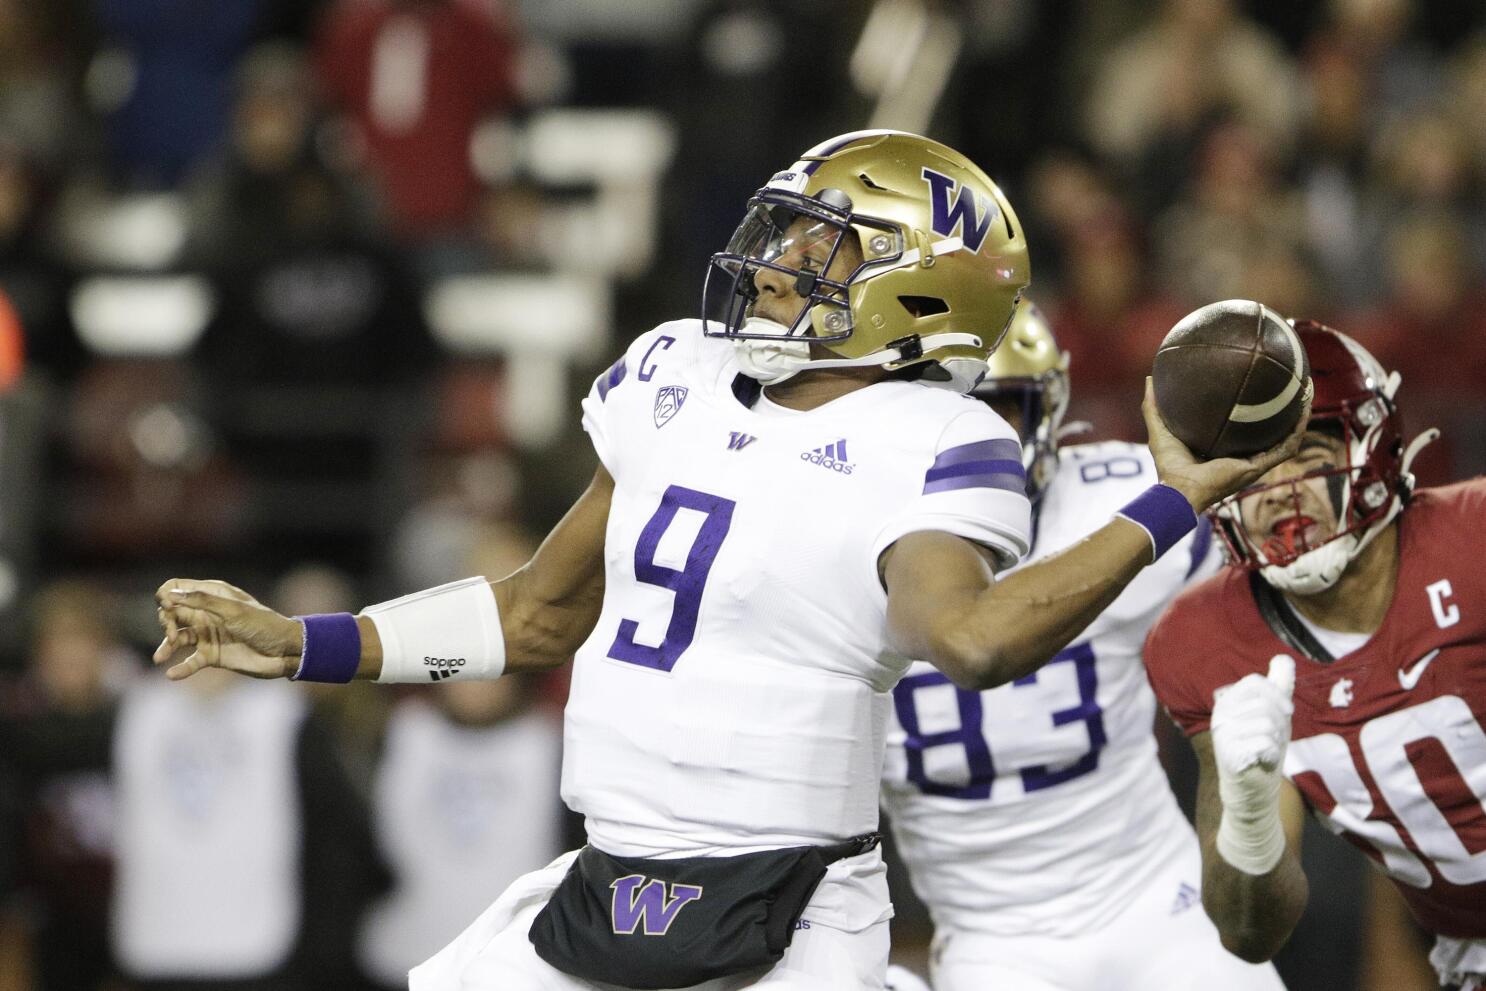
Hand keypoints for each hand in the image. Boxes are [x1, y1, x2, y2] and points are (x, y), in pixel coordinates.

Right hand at [154, 579, 302, 680]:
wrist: (284, 651)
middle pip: (172, 613)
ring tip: (159, 657)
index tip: (167, 606)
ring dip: (166, 647)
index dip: (167, 595)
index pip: (178, 588)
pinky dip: (181, 668)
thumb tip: (170, 594)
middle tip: (172, 635)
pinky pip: (190, 662)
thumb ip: (203, 601)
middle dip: (166, 622)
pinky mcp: (212, 655)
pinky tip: (172, 674)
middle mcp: (206, 613)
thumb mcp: (233, 610)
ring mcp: (208, 634)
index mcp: (212, 594)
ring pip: (177, 638)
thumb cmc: (264, 625)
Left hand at [1143, 377, 1310, 511]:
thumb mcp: (1160, 428)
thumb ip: (1153, 405)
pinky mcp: (1258, 468)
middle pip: (1269, 431)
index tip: (1258, 387)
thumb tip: (1149, 378)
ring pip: (1284, 438)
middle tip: (1290, 387)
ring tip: (1306, 394)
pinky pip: (1285, 448)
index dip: (1252, 409)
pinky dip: (1297, 430)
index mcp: (1223, 449)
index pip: (1243, 427)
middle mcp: (1241, 456)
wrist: (1178, 490)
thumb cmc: (1168, 465)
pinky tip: (1303, 410)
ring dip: (1297, 418)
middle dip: (1282, 411)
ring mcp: (1253, 463)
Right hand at [1212, 654, 1294, 777]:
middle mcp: (1220, 714)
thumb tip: (1283, 659)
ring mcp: (1222, 733)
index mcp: (1228, 701)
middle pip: (1264, 703)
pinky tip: (1262, 760)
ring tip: (1266, 750)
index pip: (1255, 682)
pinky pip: (1265, 743)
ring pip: (1267, 724)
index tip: (1288, 711)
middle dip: (1280, 722)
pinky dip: (1272, 754)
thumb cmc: (1263, 747)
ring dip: (1276, 740)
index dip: (1278, 694)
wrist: (1252, 788)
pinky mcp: (1229, 753)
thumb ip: (1278, 686)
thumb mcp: (1274, 714)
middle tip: (1273, 738)